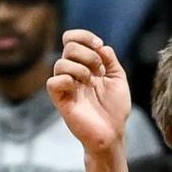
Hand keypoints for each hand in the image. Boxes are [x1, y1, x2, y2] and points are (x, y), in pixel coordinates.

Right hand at [47, 29, 132, 155]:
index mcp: (84, 65)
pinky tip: (78, 88)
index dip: (84, 36)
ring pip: (61, 62)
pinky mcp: (60, 100)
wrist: (113, 134)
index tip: (100, 46)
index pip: (72, 39)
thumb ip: (110, 59)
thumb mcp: (118, 79)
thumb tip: (101, 46)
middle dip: (87, 53)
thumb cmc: (115, 109)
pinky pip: (53, 82)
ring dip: (80, 68)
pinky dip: (67, 80)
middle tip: (99, 70)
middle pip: (68, 46)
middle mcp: (72, 73)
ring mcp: (65, 86)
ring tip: (91, 82)